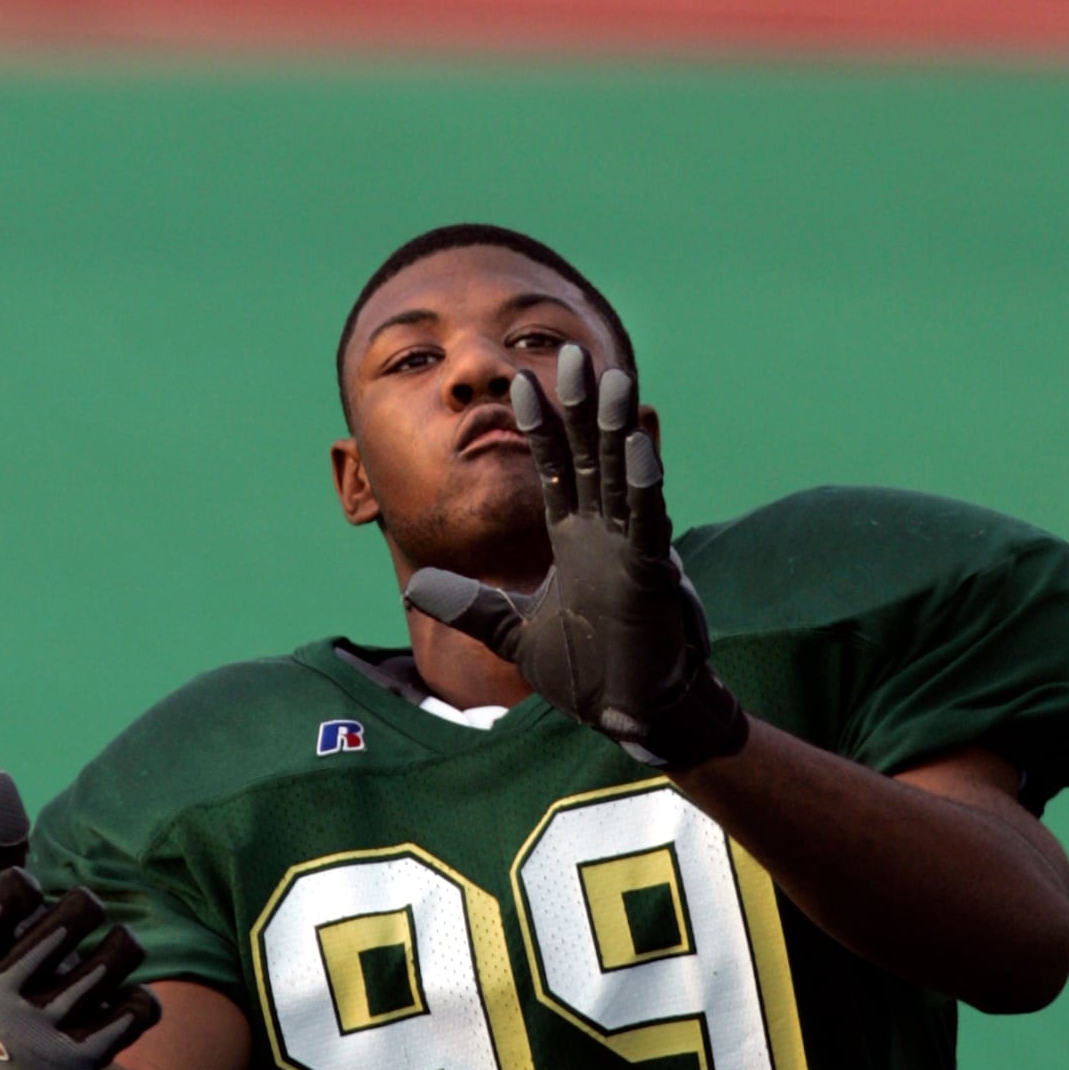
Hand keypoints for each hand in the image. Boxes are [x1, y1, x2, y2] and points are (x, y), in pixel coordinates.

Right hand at [0, 771, 160, 1069]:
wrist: (17, 1069)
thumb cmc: (7, 961)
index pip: (19, 884)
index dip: (32, 891)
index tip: (21, 914)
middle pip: (85, 906)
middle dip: (87, 912)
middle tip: (68, 939)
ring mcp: (42, 1030)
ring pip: (125, 949)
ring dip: (120, 952)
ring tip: (97, 970)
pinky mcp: (85, 1059)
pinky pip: (145, 1005)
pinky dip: (139, 1003)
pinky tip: (112, 1011)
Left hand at [404, 347, 747, 769]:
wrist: (627, 716)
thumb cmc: (586, 671)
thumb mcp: (514, 632)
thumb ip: (471, 605)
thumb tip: (416, 584)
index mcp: (574, 539)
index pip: (554, 469)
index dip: (539, 428)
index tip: (519, 384)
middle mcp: (604, 534)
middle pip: (592, 456)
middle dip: (582, 407)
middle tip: (573, 354)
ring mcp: (630, 550)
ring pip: (624, 478)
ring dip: (618, 431)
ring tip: (615, 382)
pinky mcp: (652, 576)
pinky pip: (648, 524)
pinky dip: (644, 488)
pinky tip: (640, 452)